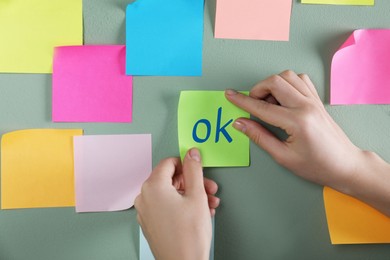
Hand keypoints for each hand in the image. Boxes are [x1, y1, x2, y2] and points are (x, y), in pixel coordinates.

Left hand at [134, 148, 219, 259]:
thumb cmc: (189, 236)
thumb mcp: (197, 195)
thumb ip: (194, 170)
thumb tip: (191, 154)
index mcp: (153, 187)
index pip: (169, 163)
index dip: (186, 164)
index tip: (198, 168)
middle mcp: (145, 197)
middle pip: (171, 179)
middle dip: (193, 183)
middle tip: (209, 189)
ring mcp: (146, 211)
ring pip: (171, 194)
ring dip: (191, 195)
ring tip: (208, 204)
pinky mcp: (150, 223)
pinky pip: (166, 206)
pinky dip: (182, 205)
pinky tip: (199, 213)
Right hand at [225, 70, 389, 214]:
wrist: (345, 165)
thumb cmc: (317, 165)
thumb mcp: (283, 157)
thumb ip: (259, 137)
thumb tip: (240, 123)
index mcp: (297, 122)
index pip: (262, 107)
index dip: (242, 101)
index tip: (229, 95)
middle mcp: (306, 106)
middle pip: (275, 82)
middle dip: (258, 89)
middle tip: (252, 103)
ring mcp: (314, 101)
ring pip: (288, 76)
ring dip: (273, 84)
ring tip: (268, 102)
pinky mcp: (317, 100)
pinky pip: (300, 80)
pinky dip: (287, 83)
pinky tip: (283, 98)